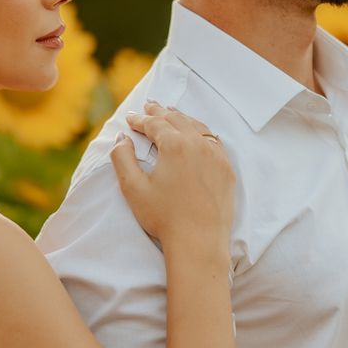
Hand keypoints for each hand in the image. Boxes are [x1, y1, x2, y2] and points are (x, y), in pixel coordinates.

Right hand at [110, 100, 234, 255]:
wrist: (199, 242)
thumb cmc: (164, 218)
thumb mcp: (133, 188)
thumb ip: (122, 158)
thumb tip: (121, 138)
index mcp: (175, 145)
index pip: (155, 124)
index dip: (140, 119)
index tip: (130, 118)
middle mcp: (199, 144)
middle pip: (177, 119)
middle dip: (160, 112)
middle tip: (149, 105)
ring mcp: (216, 156)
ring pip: (198, 127)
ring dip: (182, 117)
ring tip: (171, 112)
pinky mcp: (226, 170)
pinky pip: (214, 142)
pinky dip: (201, 132)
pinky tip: (197, 134)